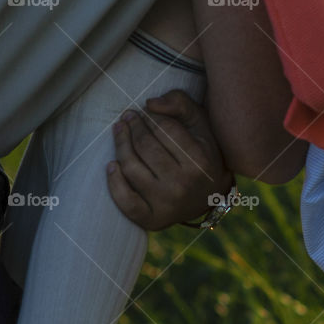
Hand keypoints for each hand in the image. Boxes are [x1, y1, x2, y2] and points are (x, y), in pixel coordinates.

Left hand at [107, 89, 233, 230]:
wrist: (211, 195)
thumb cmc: (204, 152)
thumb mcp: (201, 124)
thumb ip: (180, 103)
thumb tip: (150, 104)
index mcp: (199, 161)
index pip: (165, 129)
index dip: (150, 116)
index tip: (143, 110)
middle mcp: (184, 184)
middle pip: (145, 147)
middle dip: (133, 126)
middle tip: (127, 118)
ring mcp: (167, 204)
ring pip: (131, 168)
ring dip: (120, 145)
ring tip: (119, 131)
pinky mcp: (152, 220)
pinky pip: (125, 200)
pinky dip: (114, 181)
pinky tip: (112, 165)